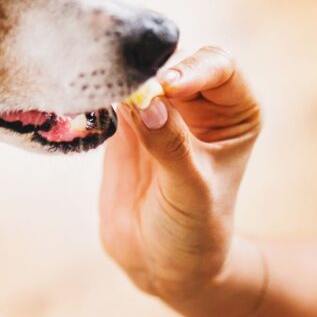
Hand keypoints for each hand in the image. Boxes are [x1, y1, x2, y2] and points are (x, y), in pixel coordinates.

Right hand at [99, 47, 261, 316]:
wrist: (160, 260)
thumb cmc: (194, 230)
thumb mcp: (190, 190)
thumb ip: (170, 145)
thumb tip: (145, 100)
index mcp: (234, 110)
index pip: (218, 65)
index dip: (191, 67)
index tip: (165, 84)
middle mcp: (199, 101)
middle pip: (174, 56)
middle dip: (149, 62)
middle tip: (123, 76)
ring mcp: (159, 108)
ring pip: (138, 68)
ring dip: (117, 69)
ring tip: (95, 77)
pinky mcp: (123, 121)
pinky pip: (109, 91)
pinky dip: (95, 87)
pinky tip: (81, 91)